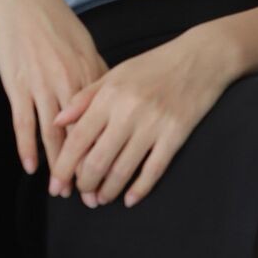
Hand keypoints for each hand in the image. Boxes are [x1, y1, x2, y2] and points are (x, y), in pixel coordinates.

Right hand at [0, 0, 110, 176]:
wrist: (19, 0)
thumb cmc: (55, 24)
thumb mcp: (84, 46)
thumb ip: (98, 75)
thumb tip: (113, 101)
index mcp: (90, 73)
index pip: (104, 122)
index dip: (109, 151)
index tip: (115, 176)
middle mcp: (69, 82)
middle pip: (82, 134)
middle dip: (87, 168)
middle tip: (91, 197)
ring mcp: (42, 84)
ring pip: (53, 134)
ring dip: (58, 166)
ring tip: (62, 191)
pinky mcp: (18, 85)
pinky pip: (24, 122)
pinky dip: (27, 147)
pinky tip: (32, 168)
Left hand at [47, 28, 231, 208]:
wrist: (200, 58)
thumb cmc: (154, 65)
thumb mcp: (115, 74)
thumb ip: (84, 98)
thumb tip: (57, 121)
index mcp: (109, 96)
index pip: (78, 139)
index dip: (64, 166)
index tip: (56, 184)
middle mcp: (128, 112)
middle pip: (97, 160)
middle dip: (85, 184)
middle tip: (82, 193)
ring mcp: (153, 125)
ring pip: (123, 170)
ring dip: (108, 190)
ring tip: (101, 198)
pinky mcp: (175, 135)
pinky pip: (154, 170)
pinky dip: (140, 189)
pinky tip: (130, 199)